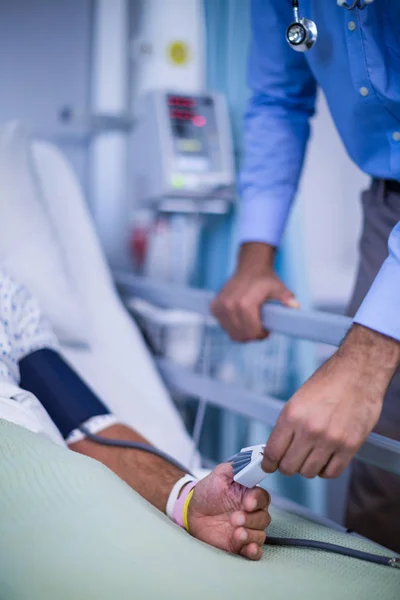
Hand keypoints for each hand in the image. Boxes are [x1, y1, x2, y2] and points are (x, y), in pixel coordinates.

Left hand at [188, 463, 270, 560]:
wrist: (191, 511)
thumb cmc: (207, 491)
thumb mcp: (219, 474)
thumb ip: (234, 468)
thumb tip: (249, 461)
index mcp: (249, 495)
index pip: (263, 497)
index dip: (257, 500)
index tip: (247, 503)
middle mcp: (251, 513)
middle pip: (264, 518)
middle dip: (251, 519)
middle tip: (235, 518)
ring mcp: (246, 529)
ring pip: (260, 535)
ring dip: (251, 535)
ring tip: (236, 533)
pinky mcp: (239, 544)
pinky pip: (254, 551)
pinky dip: (254, 551)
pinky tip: (248, 548)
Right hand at [211, 244, 298, 341]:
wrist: (250, 268)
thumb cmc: (265, 280)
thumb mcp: (278, 288)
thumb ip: (286, 298)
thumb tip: (294, 306)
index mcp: (244, 303)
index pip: (252, 332)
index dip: (262, 334)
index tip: (267, 329)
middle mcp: (229, 306)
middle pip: (242, 336)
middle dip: (253, 334)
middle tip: (260, 326)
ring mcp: (219, 307)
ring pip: (233, 334)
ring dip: (243, 332)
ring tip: (251, 321)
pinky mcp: (214, 307)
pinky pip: (225, 327)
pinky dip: (234, 327)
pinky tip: (241, 318)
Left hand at [262, 325, 399, 478]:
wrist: (359, 373)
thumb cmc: (328, 383)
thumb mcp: (298, 400)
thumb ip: (287, 426)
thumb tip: (277, 449)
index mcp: (292, 415)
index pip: (273, 453)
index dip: (269, 464)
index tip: (269, 466)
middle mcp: (309, 430)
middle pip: (289, 468)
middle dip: (287, 466)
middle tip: (291, 459)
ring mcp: (330, 440)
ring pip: (309, 473)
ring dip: (307, 467)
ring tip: (311, 455)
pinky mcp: (350, 446)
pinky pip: (331, 473)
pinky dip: (326, 470)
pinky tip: (325, 459)